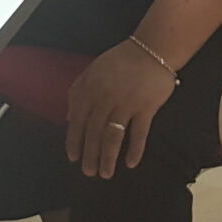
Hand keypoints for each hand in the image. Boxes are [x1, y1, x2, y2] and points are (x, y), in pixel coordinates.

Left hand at [65, 39, 176, 177]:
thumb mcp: (92, 70)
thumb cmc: (121, 60)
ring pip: (113, 136)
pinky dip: (135, 149)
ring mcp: (127, 103)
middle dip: (89, 155)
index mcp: (90, 89)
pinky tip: (130, 163)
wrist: (152, 48)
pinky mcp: (147, 107)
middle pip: (94, 133)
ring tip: (106, 173)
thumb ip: (77, 92)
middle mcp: (106, 98)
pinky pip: (139, 133)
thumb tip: (69, 118)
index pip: (78, 121)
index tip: (73, 157)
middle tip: (88, 172)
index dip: (74, 141)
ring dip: (108, 157)